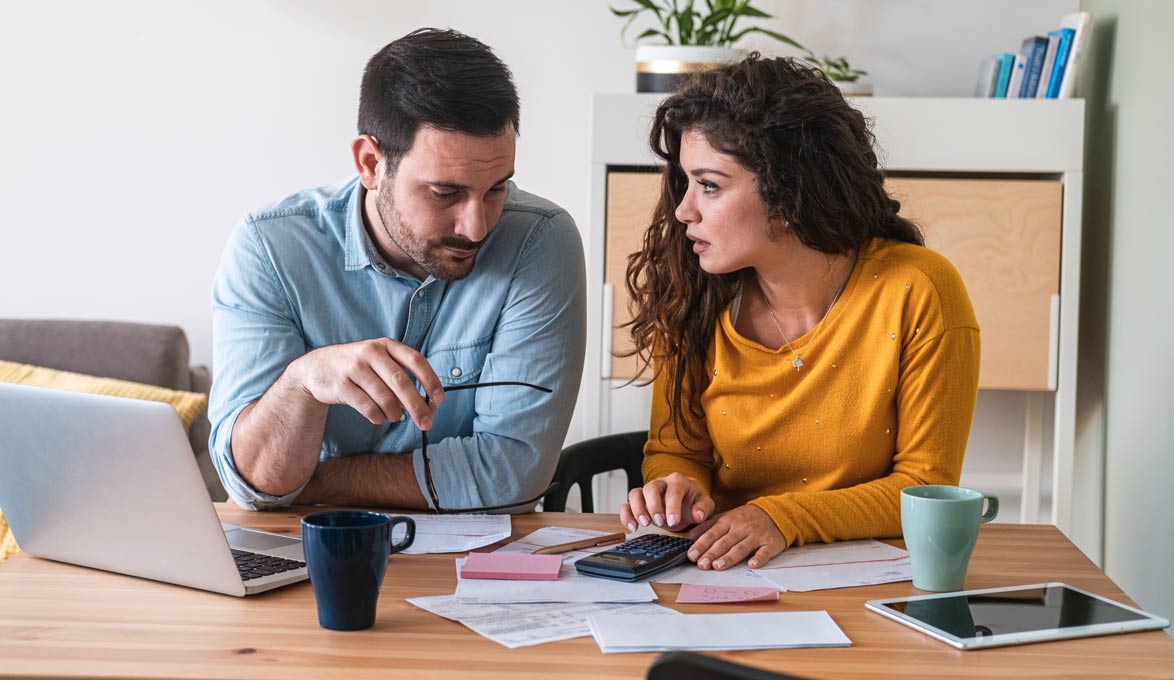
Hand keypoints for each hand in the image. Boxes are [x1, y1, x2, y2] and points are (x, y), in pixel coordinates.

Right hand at [290, 338, 443, 428]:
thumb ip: (402, 379)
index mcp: (386, 345)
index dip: (430, 380)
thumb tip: (427, 406)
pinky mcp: (341, 385)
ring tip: (397, 417)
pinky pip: (367, 407)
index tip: (440, 398)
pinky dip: (378, 417)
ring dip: (395, 413)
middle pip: (401, 382)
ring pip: (384, 397)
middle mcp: (371, 353)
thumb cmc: (358, 367)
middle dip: (417, 406)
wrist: (316, 368)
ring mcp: (354, 368)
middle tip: (427, 423)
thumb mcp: (379, 362)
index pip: (415, 360)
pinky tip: (379, 417)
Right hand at [620, 472, 714, 532]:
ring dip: (638, 509)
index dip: (672, 506)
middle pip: (651, 487)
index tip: (672, 521)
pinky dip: (626, 515)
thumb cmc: (694, 502)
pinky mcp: (639, 502)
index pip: (673, 490)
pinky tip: (633, 527)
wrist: (686, 504)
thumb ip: (703, 509)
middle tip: (659, 522)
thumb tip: (697, 515)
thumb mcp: (705, 505)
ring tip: (645, 524)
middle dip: (654, 506)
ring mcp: (647, 492)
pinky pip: (626, 505)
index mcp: (678, 481)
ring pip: (635, 493)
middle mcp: (660, 483)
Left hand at [687, 504, 784, 569]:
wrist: (774, 512)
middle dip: (712, 553)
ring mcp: (756, 535)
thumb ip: (708, 526)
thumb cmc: (745, 518)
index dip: (701, 544)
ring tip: (718, 566)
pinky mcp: (771, 543)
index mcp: (729, 521)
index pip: (712, 533)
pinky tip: (752, 564)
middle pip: (724, 542)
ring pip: (741, 547)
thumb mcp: (726, 517)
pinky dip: (759, 558)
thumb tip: (689, 536)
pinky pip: (764, 552)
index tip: (691, 554)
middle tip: (701, 564)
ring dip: (729, 557)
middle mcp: (741, 528)